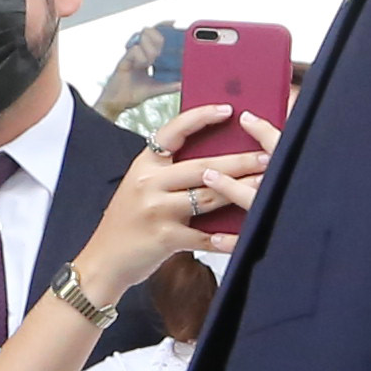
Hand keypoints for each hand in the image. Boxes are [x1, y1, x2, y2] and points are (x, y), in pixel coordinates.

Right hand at [75, 102, 271, 294]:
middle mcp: (148, 183)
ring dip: (241, 190)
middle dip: (240, 160)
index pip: (173, 131)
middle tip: (268, 155)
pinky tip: (247, 232)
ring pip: (208, 196)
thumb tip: (216, 162)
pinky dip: (228, 237)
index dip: (201, 117)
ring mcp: (155, 210)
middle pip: (202, 166)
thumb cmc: (128, 222)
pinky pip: (205, 236)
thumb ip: (169, 174)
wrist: (103, 260)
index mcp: (143, 165)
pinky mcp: (164, 238)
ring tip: (266, 183)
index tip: (229, 110)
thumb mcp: (140, 188)